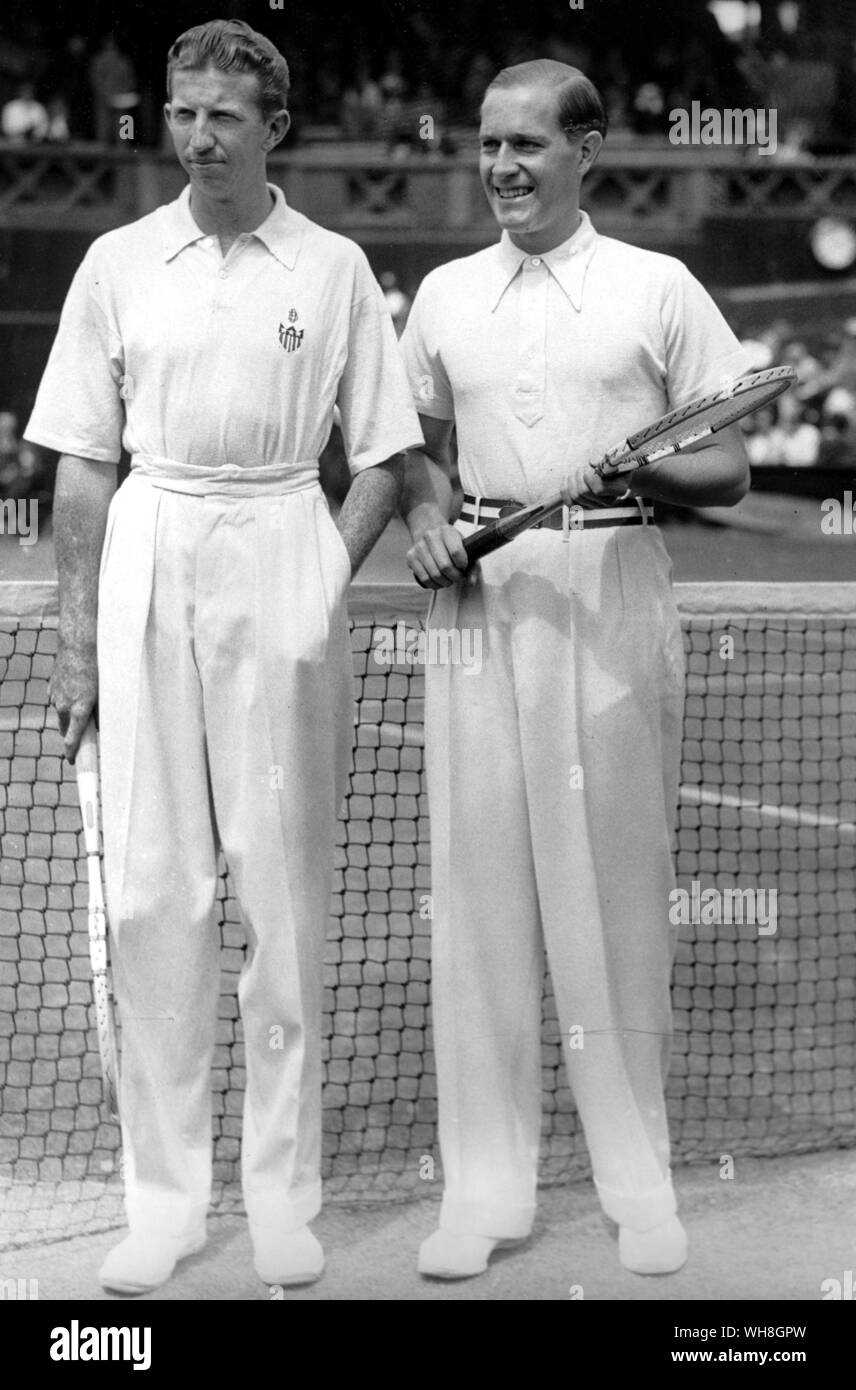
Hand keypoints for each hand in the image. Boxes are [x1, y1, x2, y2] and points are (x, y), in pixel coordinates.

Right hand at [49, 642, 97, 762]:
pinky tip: (76, 693)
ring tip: (81, 709)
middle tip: (81, 737)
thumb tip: (99, 726)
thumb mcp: (106, 693)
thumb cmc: (99, 668)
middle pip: (65, 729)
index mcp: (80, 709)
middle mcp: (64, 705)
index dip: (72, 753)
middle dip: (72, 735)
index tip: (73, 761)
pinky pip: (58, 700)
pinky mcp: (52, 687)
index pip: (72, 739)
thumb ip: (103, 712)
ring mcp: (56, 696)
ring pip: (61, 715)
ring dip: (69, 717)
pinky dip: (66, 702)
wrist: (79, 645)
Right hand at [406, 523, 469, 588]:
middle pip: (445, 566)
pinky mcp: (411, 557)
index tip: (463, 566)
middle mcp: (431, 537)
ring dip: (445, 582)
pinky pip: (424, 579)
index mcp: (447, 531)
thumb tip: (471, 581)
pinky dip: (434, 584)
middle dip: (455, 577)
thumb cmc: (448, 541)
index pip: (456, 552)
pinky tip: (438, 580)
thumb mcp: (464, 546)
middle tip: (457, 576)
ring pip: (435, 575)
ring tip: (448, 578)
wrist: (428, 528)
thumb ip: (473, 564)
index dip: (463, 564)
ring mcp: (419, 547)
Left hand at [559, 460, 632, 507]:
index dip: (588, 476)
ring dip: (571, 480)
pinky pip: (569, 502)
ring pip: (574, 497)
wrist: (612, 471)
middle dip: (578, 476)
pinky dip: (565, 489)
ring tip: (577, 472)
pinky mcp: (585, 507)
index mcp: (619, 489)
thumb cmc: (612, 463)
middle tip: (582, 467)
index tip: (589, 466)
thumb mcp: (612, 457)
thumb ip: (604, 458)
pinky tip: (568, 479)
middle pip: (583, 493)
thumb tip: (593, 462)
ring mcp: (596, 506)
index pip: (597, 489)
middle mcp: (608, 501)